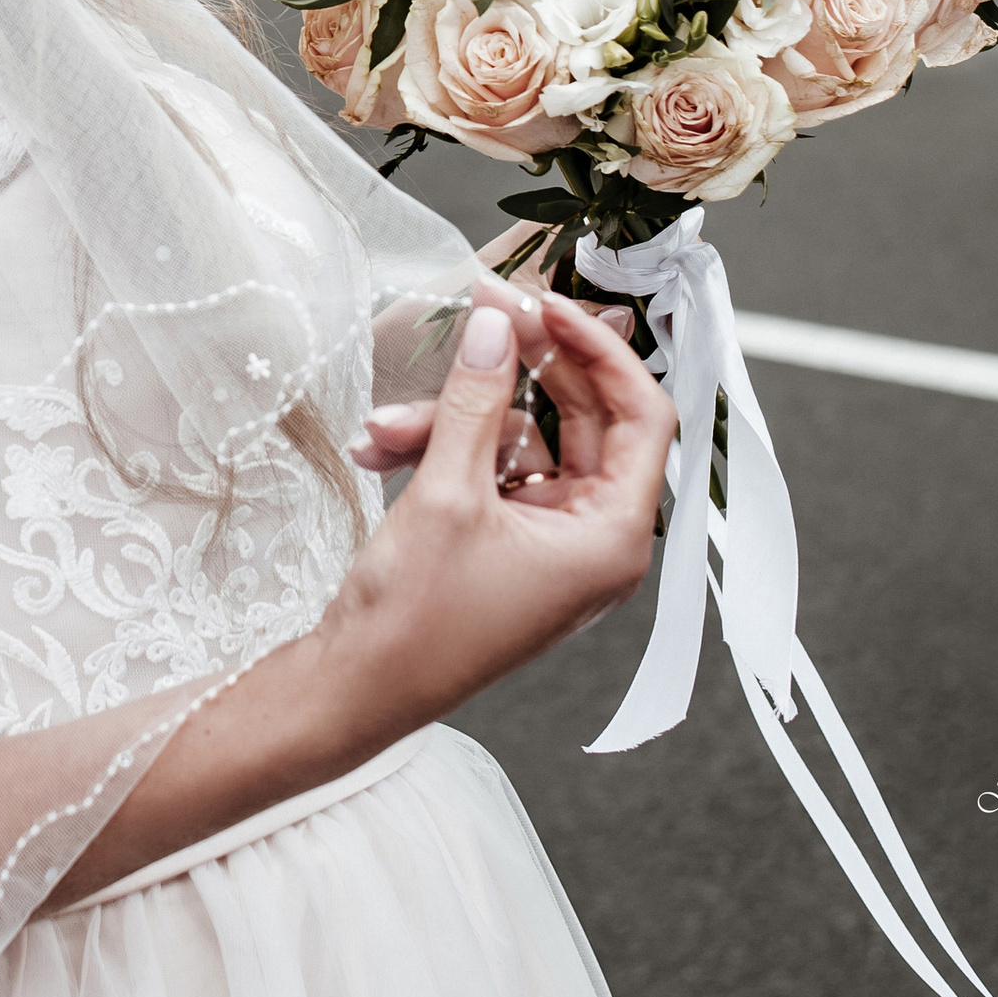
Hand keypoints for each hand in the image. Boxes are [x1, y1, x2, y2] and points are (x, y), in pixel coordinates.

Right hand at [318, 292, 673, 735]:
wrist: (354, 691)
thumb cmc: (415, 620)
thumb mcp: (448, 491)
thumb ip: (477, 397)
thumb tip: (498, 323)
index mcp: (612, 538)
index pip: (643, 417)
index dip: (599, 351)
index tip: (549, 305)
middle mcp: (595, 540)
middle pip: (583, 421)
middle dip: (520, 373)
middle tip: (480, 317)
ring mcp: (551, 543)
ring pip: (523, 442)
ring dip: (455, 421)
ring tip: (387, 423)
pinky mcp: (509, 544)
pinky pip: (493, 471)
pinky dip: (444, 451)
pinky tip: (382, 445)